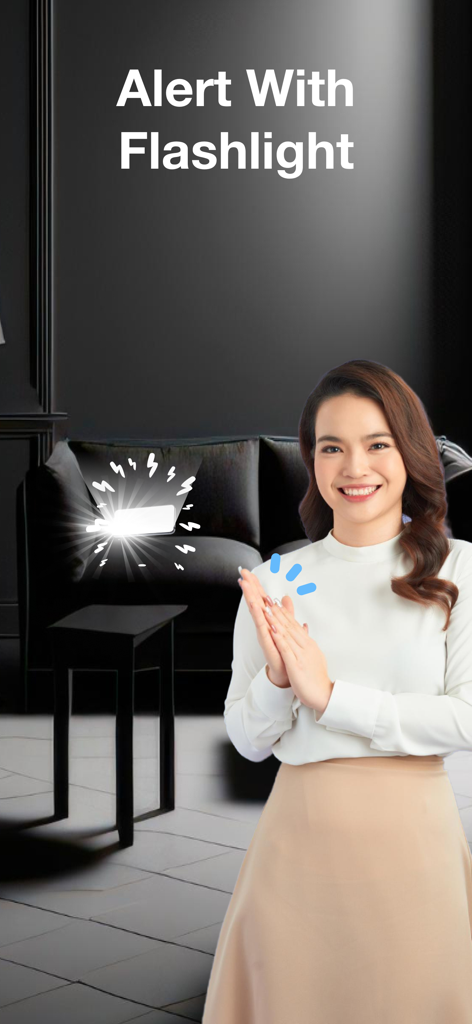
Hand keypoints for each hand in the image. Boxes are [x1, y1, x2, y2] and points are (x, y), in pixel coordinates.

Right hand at [238, 568, 308, 687]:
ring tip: (245, 584)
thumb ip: (286, 612)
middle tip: (242, 572)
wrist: (284, 671)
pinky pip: (261, 626)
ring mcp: (263, 631)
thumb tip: (286, 598)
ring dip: (250, 597)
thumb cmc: (283, 650)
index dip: (256, 585)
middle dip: (250, 586)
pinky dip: (257, 615)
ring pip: (256, 611)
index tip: (249, 572)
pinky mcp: (266, 641)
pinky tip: (254, 605)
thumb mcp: (287, 626)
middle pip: (255, 601)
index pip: (261, 598)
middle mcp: (264, 624)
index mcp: (269, 619)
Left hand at [262, 599, 333, 713]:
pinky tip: (272, 629)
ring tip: (266, 607)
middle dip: (277, 610)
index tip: (273, 600)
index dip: (283, 612)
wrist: (323, 694)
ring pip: (286, 633)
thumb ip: (306, 640)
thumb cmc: (316, 677)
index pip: (294, 624)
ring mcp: (301, 654)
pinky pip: (286, 648)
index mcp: (308, 644)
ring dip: (276, 619)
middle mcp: (305, 646)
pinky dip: (279, 637)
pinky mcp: (296, 664)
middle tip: (267, 597)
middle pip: (289, 625)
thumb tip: (304, 626)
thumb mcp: (312, 654)